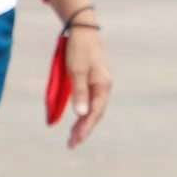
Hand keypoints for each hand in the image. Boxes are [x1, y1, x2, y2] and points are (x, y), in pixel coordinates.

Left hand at [61, 23, 112, 148]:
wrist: (83, 32)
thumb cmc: (79, 50)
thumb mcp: (77, 71)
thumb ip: (79, 93)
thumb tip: (81, 115)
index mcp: (103, 85)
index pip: (95, 112)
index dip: (85, 128)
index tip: (75, 141)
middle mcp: (104, 86)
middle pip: (96, 113)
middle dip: (84, 129)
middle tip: (72, 144)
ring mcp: (100, 84)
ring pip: (94, 108)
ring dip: (84, 123)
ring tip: (73, 136)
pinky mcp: (94, 81)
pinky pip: (91, 102)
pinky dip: (84, 113)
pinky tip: (79, 119)